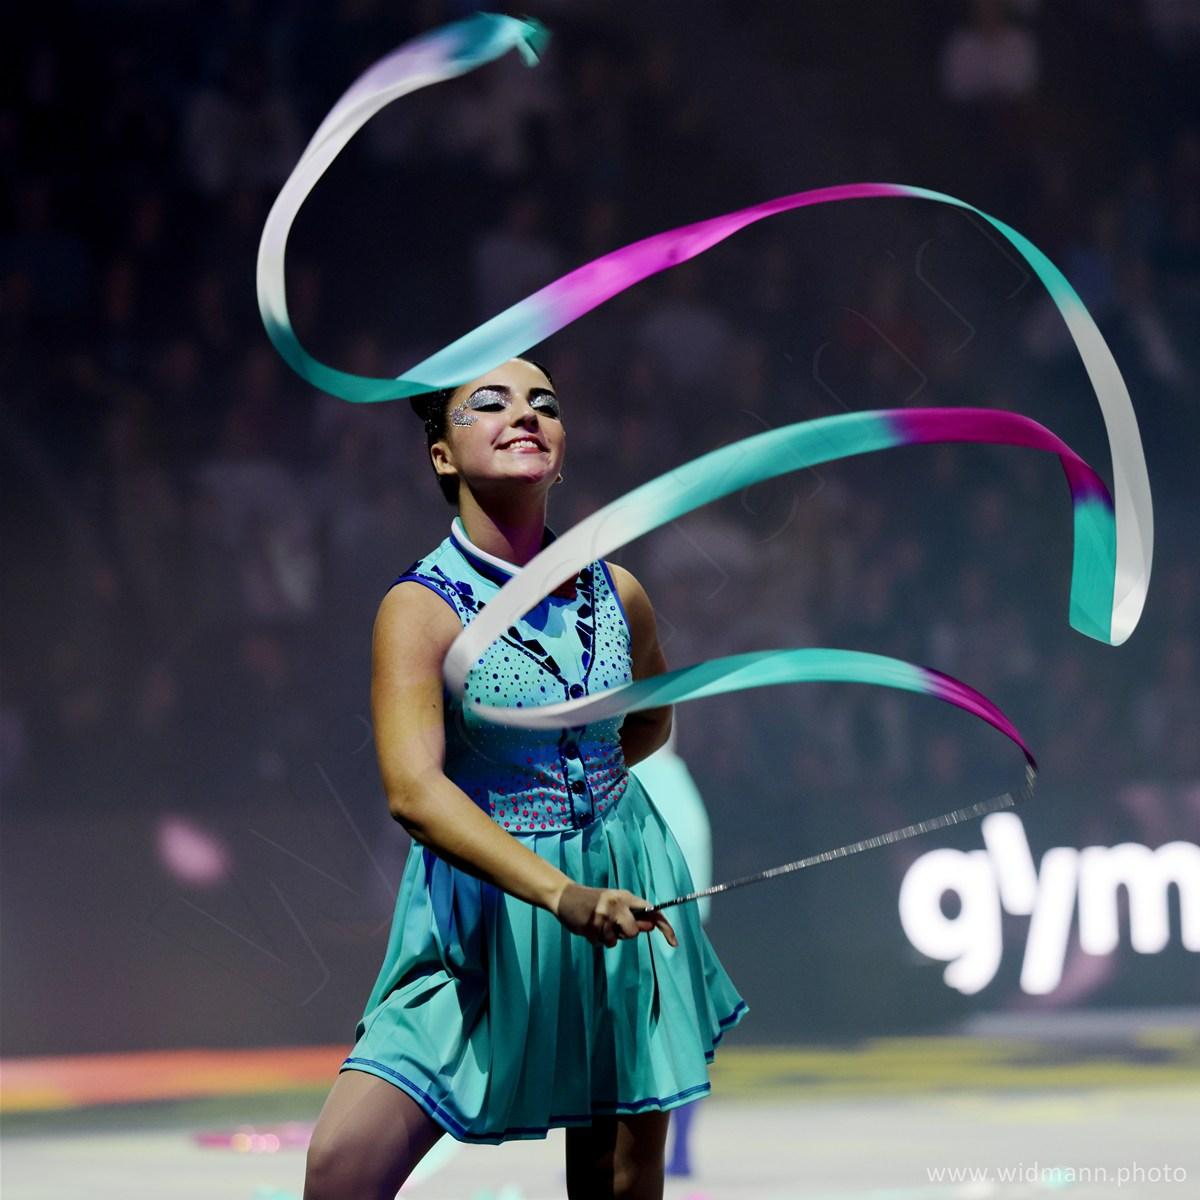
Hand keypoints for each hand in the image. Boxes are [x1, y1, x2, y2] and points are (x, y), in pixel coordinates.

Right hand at [551, 882, 677, 948]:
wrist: (565, 896)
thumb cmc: (595, 901)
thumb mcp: (616, 902)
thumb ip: (633, 914)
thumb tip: (651, 927)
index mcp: (625, 897)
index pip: (651, 911)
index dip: (665, 927)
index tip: (674, 943)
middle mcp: (616, 904)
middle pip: (633, 932)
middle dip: (625, 934)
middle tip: (613, 925)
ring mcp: (603, 915)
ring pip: (615, 941)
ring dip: (607, 937)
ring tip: (597, 923)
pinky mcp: (591, 926)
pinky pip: (601, 943)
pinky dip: (596, 939)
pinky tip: (589, 926)